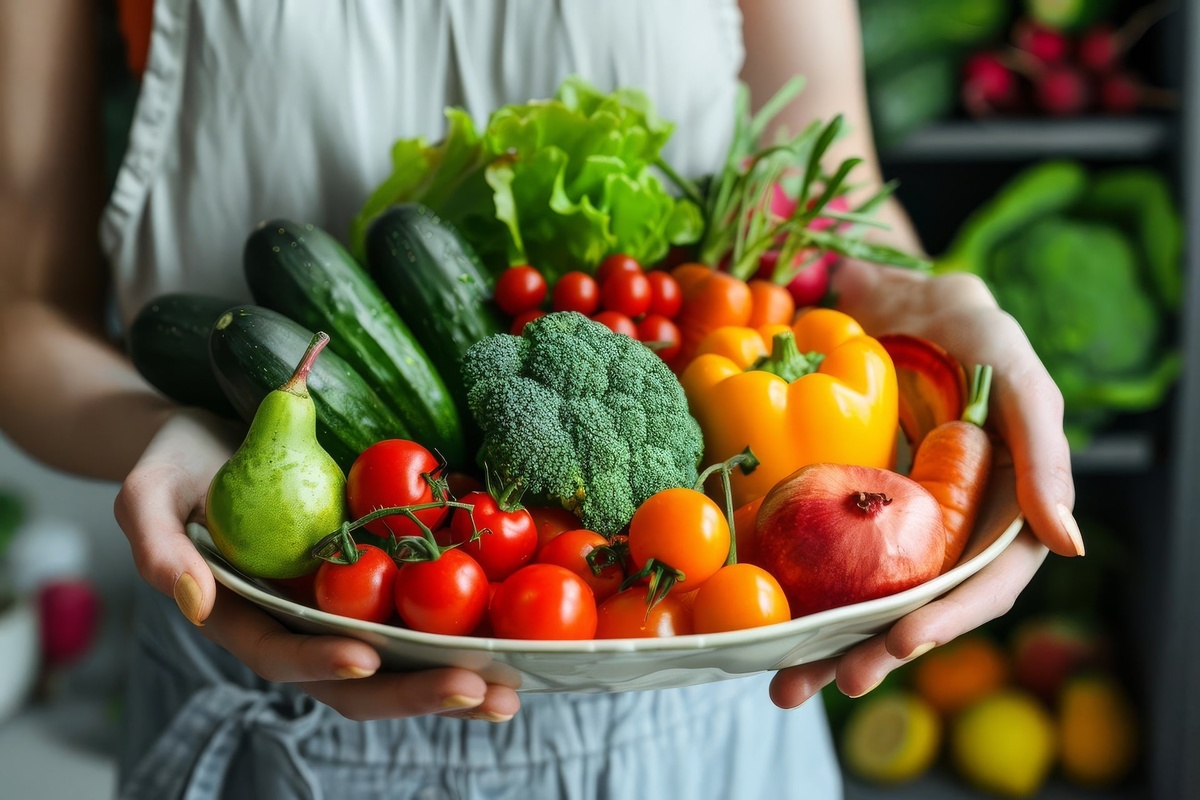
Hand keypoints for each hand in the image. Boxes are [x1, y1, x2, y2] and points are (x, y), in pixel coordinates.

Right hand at [113, 408, 519, 721]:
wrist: (216, 438)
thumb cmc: (177, 463)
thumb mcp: (148, 492)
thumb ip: (156, 546)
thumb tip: (193, 603)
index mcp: (244, 618)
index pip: (281, 653)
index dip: (319, 662)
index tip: (365, 656)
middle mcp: (298, 624)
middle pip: (356, 678)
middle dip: (415, 692)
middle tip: (479, 692)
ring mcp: (340, 606)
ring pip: (399, 659)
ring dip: (454, 678)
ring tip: (511, 689)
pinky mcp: (376, 579)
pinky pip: (420, 613)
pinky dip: (463, 631)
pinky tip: (512, 637)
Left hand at [769, 261, 1082, 707]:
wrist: (894, 303)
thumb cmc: (963, 326)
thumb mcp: (1008, 366)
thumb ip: (1042, 445)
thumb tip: (1069, 543)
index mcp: (1005, 512)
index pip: (986, 583)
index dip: (950, 618)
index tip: (903, 642)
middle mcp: (952, 532)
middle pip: (922, 607)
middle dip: (881, 650)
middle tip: (839, 680)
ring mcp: (898, 529)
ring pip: (872, 601)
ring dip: (834, 648)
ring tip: (789, 686)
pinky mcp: (850, 519)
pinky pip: (829, 567)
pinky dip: (803, 603)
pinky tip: (769, 636)